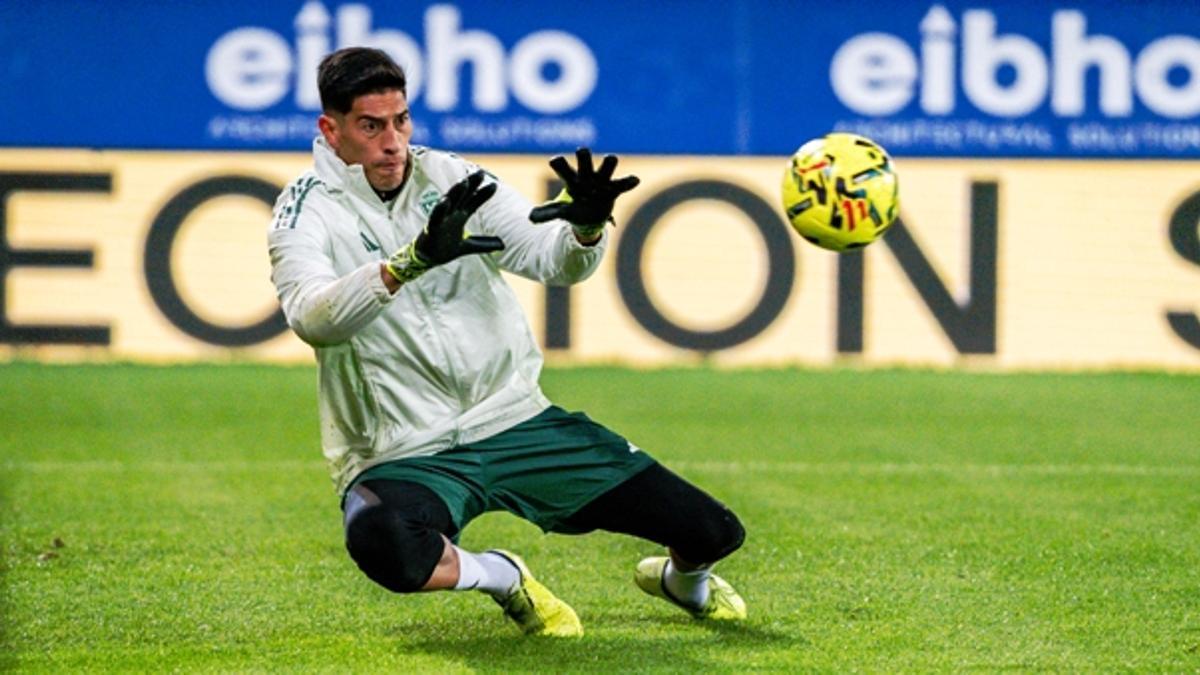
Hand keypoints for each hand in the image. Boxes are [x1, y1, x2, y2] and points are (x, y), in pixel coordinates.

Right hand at [386, 170, 504, 282]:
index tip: (495, 185)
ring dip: (456, 192)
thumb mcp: (468, 246)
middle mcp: (451, 214)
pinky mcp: (432, 227)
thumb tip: (502, 245)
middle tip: (480, 172)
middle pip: (462, 196)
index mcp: (460, 216)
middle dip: (471, 184)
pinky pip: (436, 216)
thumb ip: (484, 244)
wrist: (428, 259)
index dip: (483, 194)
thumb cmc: (445, 248)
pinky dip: (440, 209)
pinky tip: (445, 200)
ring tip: (464, 182)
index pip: (473, 202)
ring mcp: (441, 219)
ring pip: (449, 202)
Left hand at [529, 148, 639, 238]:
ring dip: (608, 163)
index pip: (563, 168)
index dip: (559, 164)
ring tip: (611, 157)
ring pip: (606, 168)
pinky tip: (635, 179)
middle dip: (584, 156)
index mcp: (572, 179)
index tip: (555, 161)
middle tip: (581, 150)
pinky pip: (623, 184)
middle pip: (585, 161)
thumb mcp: (561, 212)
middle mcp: (587, 176)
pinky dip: (629, 182)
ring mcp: (602, 182)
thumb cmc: (574, 208)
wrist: (591, 216)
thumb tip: (530, 218)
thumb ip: (547, 213)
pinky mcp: (614, 189)